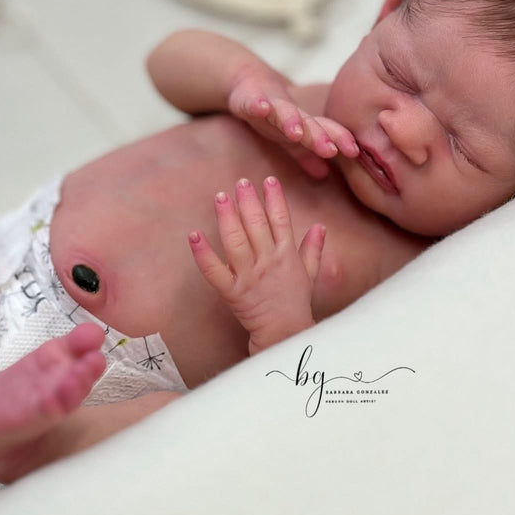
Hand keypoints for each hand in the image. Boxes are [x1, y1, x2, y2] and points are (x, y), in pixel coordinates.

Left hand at [189, 177, 325, 354]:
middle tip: (240, 182)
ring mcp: (249, 276)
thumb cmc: (296, 304)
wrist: (286, 334)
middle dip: (248, 201)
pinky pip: (214, 270)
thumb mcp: (310, 274)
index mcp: (286, 255)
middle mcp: (268, 262)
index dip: (274, 199)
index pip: (281, 220)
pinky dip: (203, 253)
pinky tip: (194, 235)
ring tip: (220, 197)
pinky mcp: (232, 292)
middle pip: (257, 225)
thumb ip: (313, 249)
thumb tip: (320, 226)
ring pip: (236, 241)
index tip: (268, 180)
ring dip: (227, 218)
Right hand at [228, 69, 357, 178]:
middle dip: (319, 136)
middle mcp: (290, 114)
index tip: (354, 152)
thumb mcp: (288, 139)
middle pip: (308, 123)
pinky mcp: (249, 99)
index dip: (339, 139)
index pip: (325, 132)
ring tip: (297, 133)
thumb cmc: (272, 115)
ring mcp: (270, 105)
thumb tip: (325, 175)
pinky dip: (257, 105)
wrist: (248, 83)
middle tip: (331, 149)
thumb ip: (305, 155)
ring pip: (283, 113)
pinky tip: (262, 108)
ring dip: (291, 121)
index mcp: (303, 125)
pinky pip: (253, 103)